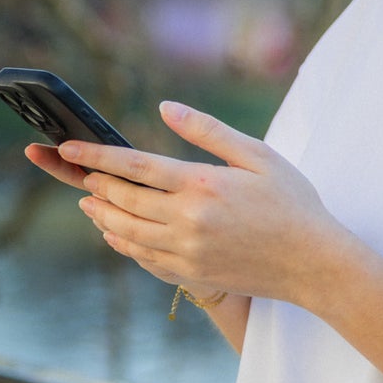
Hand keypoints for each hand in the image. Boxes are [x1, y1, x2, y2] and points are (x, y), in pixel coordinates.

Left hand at [25, 102, 341, 304]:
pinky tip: (115, 235)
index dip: (96, 155)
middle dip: (93, 182)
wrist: (313, 263)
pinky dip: (122, 244)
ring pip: (126, 232)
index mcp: (203, 184)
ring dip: (102, 214)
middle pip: (123, 199)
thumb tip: (166, 108)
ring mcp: (187, 252)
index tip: (68, 147)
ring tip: (88, 201)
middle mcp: (188, 220)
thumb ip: (209, 131)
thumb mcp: (258, 155)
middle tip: (73, 171)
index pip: (135, 165)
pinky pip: (143, 259)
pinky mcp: (191, 274)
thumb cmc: (292, 203)